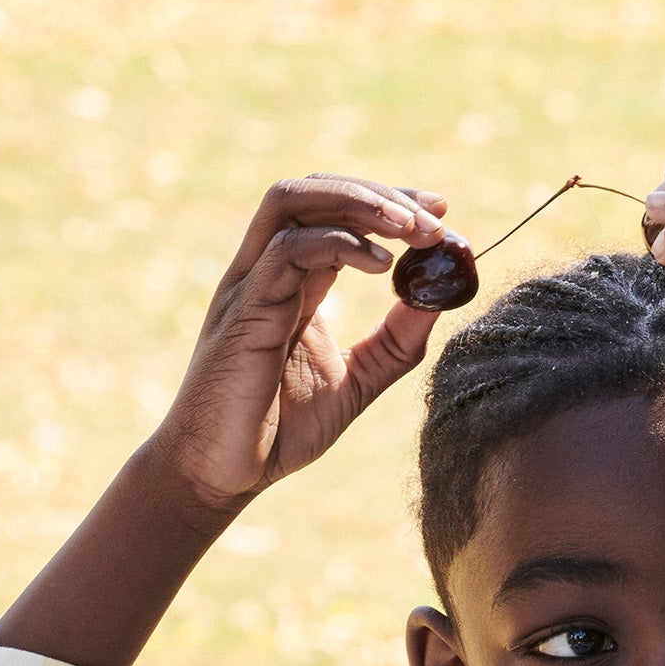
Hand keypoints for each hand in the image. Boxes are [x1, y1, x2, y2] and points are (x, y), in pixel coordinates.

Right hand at [154, 173, 446, 519]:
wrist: (224, 473)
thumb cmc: (280, 431)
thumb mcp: (357, 381)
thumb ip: (396, 343)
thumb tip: (440, 300)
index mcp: (292, 282)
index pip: (336, 215)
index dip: (388, 203)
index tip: (440, 211)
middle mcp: (267, 270)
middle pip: (317, 192)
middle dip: (382, 194)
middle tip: (437, 217)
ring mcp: (251, 283)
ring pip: (293, 200)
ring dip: (357, 201)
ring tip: (411, 227)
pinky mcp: (244, 308)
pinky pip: (287, 249)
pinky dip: (337, 244)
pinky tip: (381, 267)